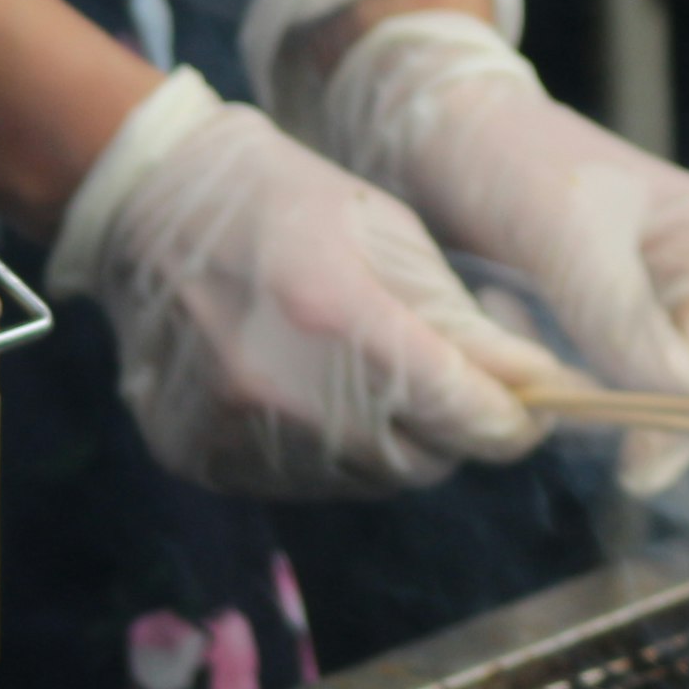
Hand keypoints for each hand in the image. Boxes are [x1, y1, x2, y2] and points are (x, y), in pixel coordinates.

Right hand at [50, 75, 571, 499]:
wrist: (151, 208)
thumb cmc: (285, 203)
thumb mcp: (388, 236)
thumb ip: (463, 323)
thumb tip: (537, 388)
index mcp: (334, 316)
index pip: (461, 413)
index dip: (512, 420)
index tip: (533, 406)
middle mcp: (277, 391)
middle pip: (419, 461)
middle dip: (452, 429)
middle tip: (450, 383)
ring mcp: (231, 433)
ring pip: (365, 480)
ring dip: (391, 443)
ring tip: (369, 377)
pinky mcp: (201, 459)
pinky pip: (304, 484)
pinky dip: (329, 452)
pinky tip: (311, 393)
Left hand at [315, 12, 688, 496]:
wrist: (422, 125)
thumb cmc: (507, 159)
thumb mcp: (569, 235)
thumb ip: (621, 316)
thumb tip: (681, 399)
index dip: (681, 415)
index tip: (636, 469)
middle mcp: (665, 275)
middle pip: (663, 376)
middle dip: (616, 409)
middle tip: (560, 428)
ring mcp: (610, 299)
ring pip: (607, 381)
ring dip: (567, 389)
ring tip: (519, 364)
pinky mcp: (554, 315)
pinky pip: (558, 370)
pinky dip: (532, 369)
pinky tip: (493, 327)